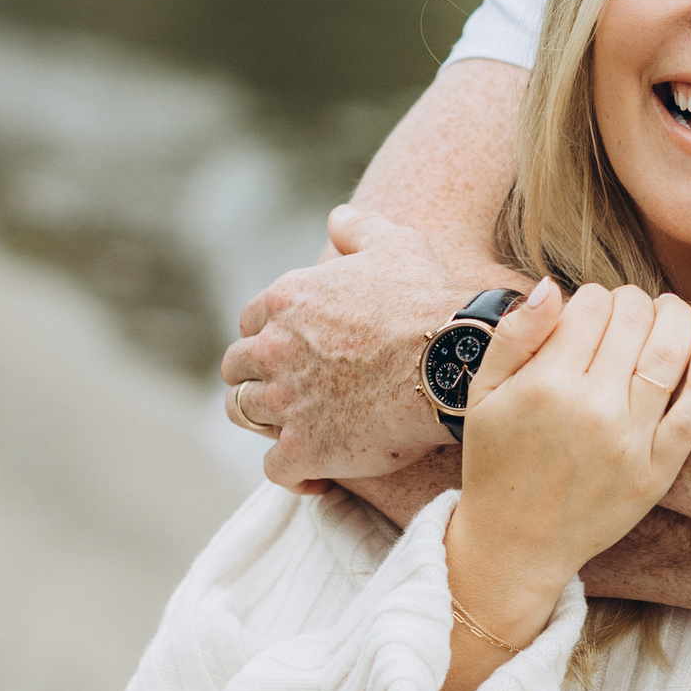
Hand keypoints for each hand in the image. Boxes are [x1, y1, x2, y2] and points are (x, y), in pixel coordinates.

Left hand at [221, 208, 459, 486]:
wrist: (454, 361)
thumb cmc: (428, 301)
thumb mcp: (395, 244)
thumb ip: (359, 229)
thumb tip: (338, 218)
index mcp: (285, 301)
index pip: (249, 323)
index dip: (269, 337)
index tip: (294, 351)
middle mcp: (273, 350)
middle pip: (237, 370)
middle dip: (258, 378)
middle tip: (294, 390)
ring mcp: (285, 402)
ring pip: (246, 415)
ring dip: (268, 420)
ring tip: (301, 426)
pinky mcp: (303, 448)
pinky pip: (276, 468)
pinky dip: (293, 472)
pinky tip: (318, 472)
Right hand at [445, 282, 690, 646]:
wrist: (515, 544)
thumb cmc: (496, 463)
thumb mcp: (483, 394)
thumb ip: (515, 334)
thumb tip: (554, 285)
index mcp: (547, 385)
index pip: (591, 305)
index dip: (592, 297)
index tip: (588, 311)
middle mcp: (594, 408)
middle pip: (634, 319)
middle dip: (632, 301)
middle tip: (627, 310)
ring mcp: (631, 440)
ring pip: (671, 351)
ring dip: (676, 318)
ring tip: (669, 311)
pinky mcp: (658, 469)